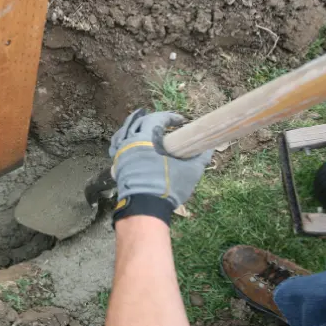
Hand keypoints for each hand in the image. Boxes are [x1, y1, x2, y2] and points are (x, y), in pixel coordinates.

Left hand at [109, 110, 212, 224]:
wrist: (145, 208)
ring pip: (123, 133)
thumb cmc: (167, 187)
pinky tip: (129, 144)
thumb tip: (208, 149)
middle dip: (152, 119)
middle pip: (138, 122)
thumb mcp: (189, 172)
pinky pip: (117, 147)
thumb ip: (199, 158)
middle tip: (165, 123)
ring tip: (143, 126)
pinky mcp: (117, 166)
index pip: (156, 119)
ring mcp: (120, 154)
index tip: (180, 121)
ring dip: (134, 127)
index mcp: (146, 139)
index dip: (169, 117)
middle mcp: (130, 142)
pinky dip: (123, 141)